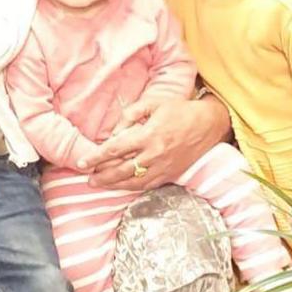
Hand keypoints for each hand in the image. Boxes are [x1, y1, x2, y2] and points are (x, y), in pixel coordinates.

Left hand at [79, 96, 231, 189]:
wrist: (208, 124)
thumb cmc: (179, 110)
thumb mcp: (153, 104)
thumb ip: (130, 115)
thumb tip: (114, 132)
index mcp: (148, 135)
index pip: (115, 149)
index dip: (97, 157)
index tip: (83, 162)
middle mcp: (154, 154)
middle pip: (121, 170)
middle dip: (102, 176)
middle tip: (88, 179)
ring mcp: (163, 167)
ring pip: (134, 182)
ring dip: (114, 185)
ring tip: (100, 185)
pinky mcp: (170, 174)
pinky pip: (148, 185)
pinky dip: (133, 188)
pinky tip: (122, 186)